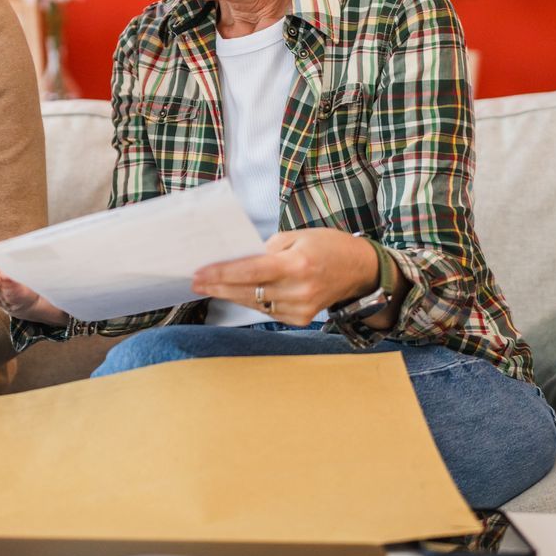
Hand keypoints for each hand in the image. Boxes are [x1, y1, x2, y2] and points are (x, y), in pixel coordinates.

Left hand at [192, 229, 380, 325]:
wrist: (360, 270)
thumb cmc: (328, 247)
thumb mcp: (297, 236)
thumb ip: (266, 249)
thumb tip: (238, 260)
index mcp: (297, 265)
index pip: (250, 271)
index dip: (222, 273)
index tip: (199, 272)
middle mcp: (299, 291)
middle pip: (247, 291)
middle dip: (218, 286)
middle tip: (195, 281)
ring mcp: (300, 309)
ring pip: (254, 304)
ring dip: (230, 294)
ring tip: (208, 286)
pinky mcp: (301, 319)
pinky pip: (267, 311)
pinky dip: (251, 302)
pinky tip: (235, 293)